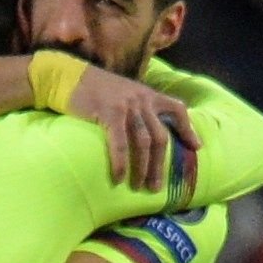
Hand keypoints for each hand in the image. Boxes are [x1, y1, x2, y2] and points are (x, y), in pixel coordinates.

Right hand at [67, 66, 193, 192]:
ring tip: (139, 187)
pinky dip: (121, 162)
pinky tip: (120, 177)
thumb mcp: (121, 93)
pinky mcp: (110, 112)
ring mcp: (128, 106)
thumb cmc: (90, 89)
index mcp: (147, 94)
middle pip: (160, 136)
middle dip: (160, 165)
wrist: (66, 75)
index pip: (177, 109)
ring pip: (145, 142)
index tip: (195, 147)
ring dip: (144, 168)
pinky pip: (121, 142)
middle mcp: (142, 99)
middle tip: (156, 187)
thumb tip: (139, 128)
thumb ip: (134, 106)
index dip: (188, 129)